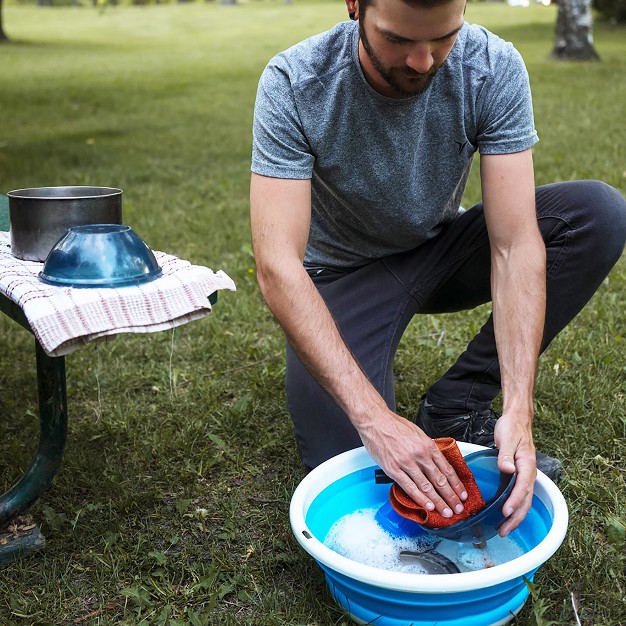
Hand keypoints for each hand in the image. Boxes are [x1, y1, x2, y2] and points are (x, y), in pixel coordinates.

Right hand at [359, 411, 468, 518]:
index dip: (456, 484)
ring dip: (438, 502)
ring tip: (446, 512)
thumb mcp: (417, 433)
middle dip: (451, 497)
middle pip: (440, 480)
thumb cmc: (394, 425)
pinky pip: (409, 487)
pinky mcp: (393, 469)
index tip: (462, 494)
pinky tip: (428, 506)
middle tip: (458, 508)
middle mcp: (419, 454)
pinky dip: (420, 498)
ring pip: (427, 486)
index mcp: (427, 445)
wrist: (374, 421)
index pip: (447, 469)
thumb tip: (436, 462)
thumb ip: (427, 448)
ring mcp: (406, 463)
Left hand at [493, 412, 536, 535]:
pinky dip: (514, 507)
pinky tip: (505, 514)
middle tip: (503, 531)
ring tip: (504, 529)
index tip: (506, 512)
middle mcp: (529, 473)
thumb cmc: (512, 428)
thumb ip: (506, 454)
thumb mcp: (507, 438)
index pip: (523, 487)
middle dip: (516, 518)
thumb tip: (508, 469)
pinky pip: (519, 495)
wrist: (517, 420)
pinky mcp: (519, 475)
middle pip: (526, 500)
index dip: (515, 501)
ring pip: (524, 500)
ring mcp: (525, 475)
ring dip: (516, 516)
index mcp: (527, 465)